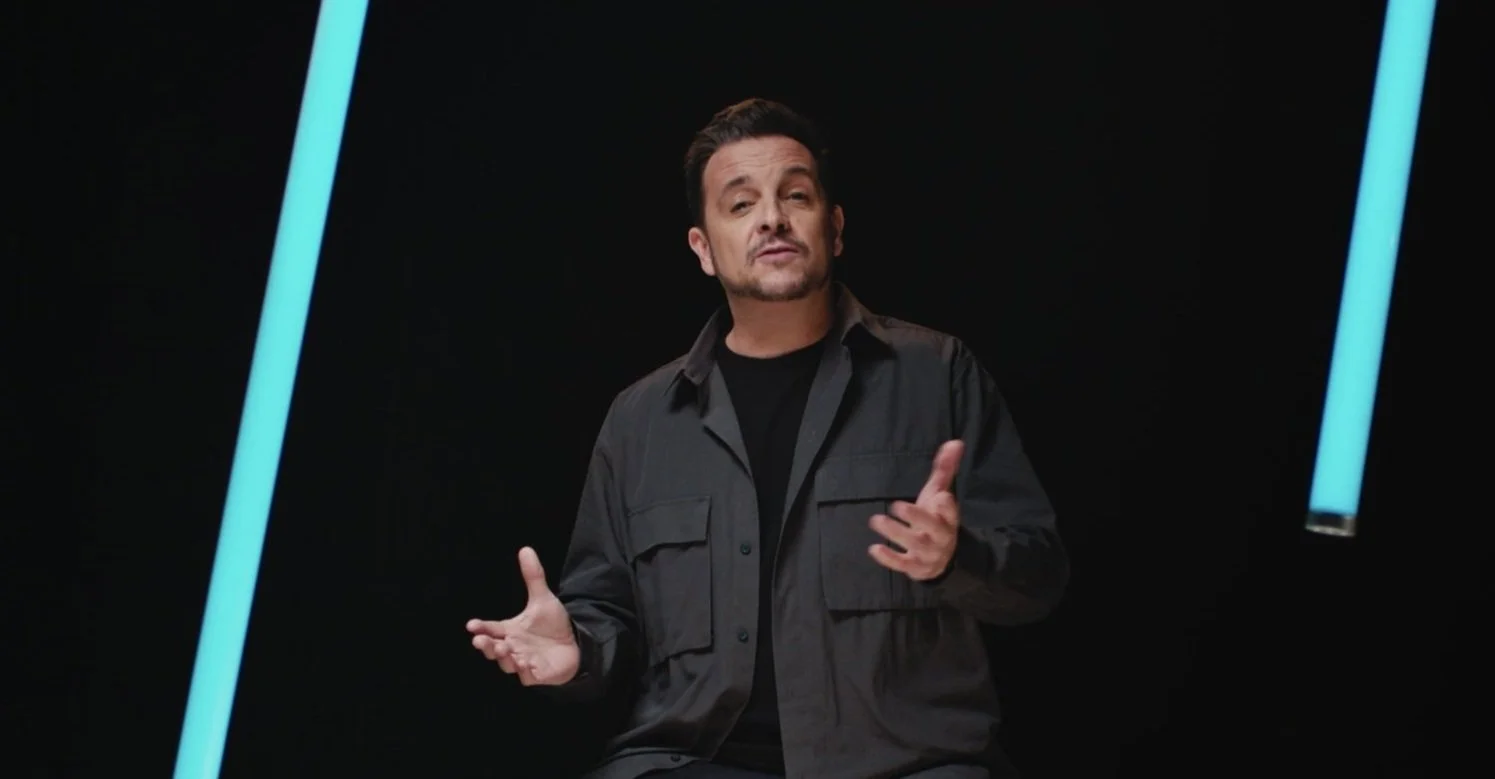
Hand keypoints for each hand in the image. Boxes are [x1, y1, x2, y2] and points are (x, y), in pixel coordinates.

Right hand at [466, 547, 579, 685]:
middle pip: (492, 648)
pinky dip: (523, 671)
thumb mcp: (542, 599)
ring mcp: (523, 662)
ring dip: (502, 657)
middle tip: (480, 640)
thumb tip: (525, 549)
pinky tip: (523, 662)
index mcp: (510, 631)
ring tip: (503, 648)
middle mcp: (512, 647)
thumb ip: (533, 576)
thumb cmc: (554, 625)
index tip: (472, 624)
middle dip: (485, 646)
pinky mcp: (536, 674)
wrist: (576, 644)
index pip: (490, 629)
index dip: (480, 628)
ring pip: (506, 663)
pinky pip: (526, 676)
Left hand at [868, 439, 962, 580]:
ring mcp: (929, 554)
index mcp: (949, 519)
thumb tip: (955, 442)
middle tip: (896, 505)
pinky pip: (903, 564)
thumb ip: (945, 469)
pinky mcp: (916, 568)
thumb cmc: (936, 519)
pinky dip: (889, 558)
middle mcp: (942, 537)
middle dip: (916, 518)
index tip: (941, 497)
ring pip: (915, 545)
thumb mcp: (939, 494)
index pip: (952, 512)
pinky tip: (874, 548)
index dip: (947, 507)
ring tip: (877, 520)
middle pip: (933, 529)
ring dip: (896, 533)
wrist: (942, 558)